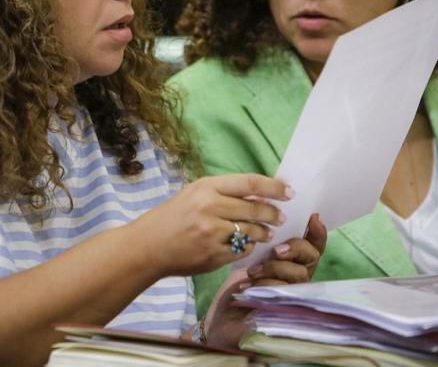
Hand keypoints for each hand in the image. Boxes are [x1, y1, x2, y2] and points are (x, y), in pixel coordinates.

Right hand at [131, 174, 291, 277]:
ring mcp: (213, 232)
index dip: (274, 187)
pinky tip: (244, 244)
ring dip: (263, 232)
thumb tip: (259, 196)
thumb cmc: (171, 217)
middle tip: (279, 217)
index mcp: (206, 188)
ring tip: (265, 233)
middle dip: (272, 214)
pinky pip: (243, 250)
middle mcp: (211, 207)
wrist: (148, 246)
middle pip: (255, 209)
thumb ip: (223, 194)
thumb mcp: (194, 195)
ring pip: (252, 231)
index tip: (289, 192)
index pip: (250, 183)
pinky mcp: (214, 254)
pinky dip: (248, 247)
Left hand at [201, 214, 326, 348]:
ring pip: (298, 274)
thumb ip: (259, 229)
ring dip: (276, 269)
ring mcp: (294, 291)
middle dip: (296, 249)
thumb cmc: (239, 280)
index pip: (314, 242)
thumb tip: (260, 198)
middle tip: (277, 250)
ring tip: (253, 271)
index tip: (313, 217)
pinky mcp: (285, 308)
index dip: (318, 231)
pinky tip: (247, 284)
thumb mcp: (248, 251)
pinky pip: (283, 293)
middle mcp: (299, 272)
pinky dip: (265, 286)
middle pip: (311, 256)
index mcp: (294, 257)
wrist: (225, 316)